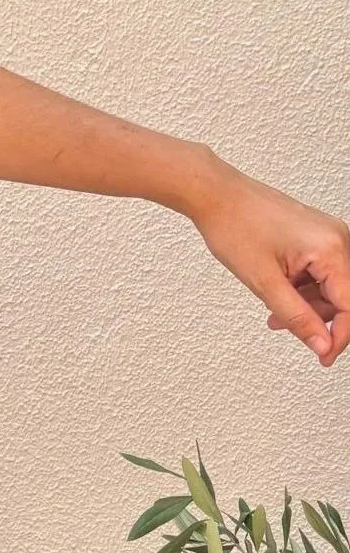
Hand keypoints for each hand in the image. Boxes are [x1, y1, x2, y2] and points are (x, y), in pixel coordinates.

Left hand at [187, 158, 349, 365]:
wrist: (215, 195)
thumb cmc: (234, 227)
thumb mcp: (263, 282)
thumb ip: (296, 316)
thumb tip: (321, 344)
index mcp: (331, 249)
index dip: (339, 336)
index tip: (323, 357)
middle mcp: (338, 238)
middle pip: (345, 296)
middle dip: (317, 318)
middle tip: (284, 326)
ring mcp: (328, 235)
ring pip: (332, 286)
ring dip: (307, 305)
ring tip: (273, 312)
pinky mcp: (317, 235)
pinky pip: (321, 271)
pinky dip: (303, 288)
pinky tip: (278, 293)